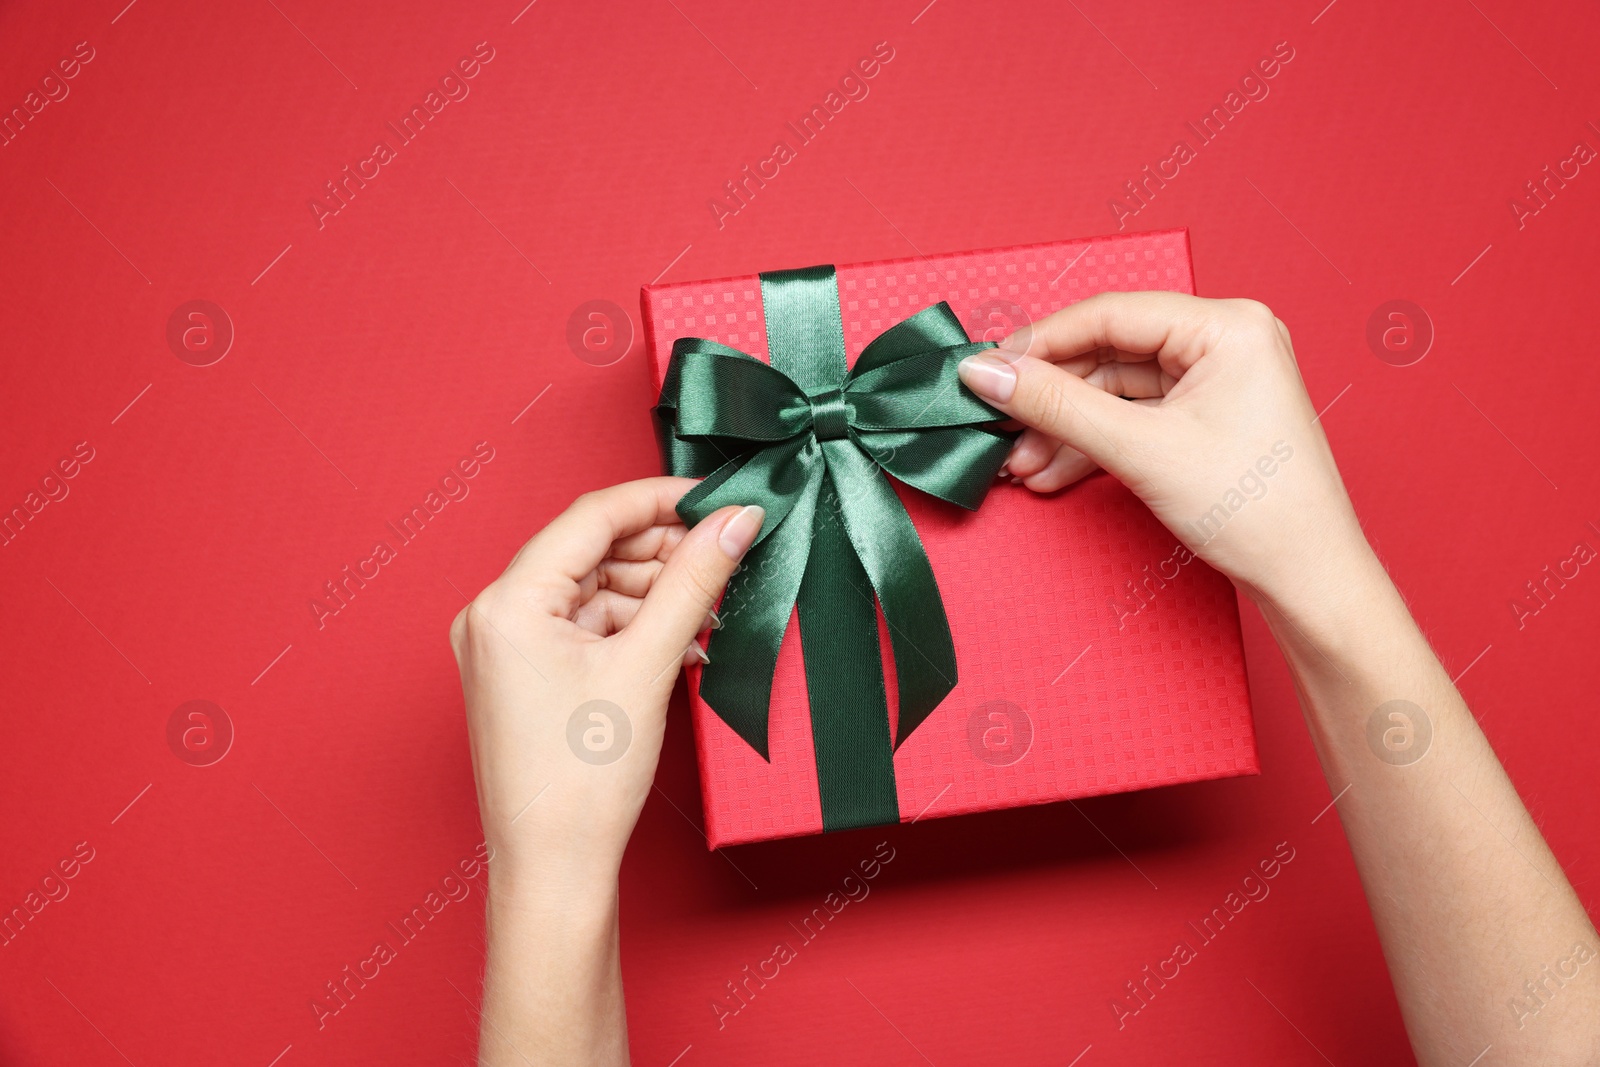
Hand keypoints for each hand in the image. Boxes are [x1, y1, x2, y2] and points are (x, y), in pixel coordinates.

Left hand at [449, 478, 763, 892]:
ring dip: (654, 594)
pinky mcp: (525, 675)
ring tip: (709, 611)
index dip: (662, 500)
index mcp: (507, 602)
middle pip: (592, 550)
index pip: (592, 515)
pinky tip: (682, 642)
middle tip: (724, 555)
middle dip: (662, 552)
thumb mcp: (648, 665)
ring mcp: (506, 647)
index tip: (718, 499)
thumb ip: (693, 582)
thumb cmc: (580, 783)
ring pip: (594, 589)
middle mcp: (494, 615)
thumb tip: (733, 521)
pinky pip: (586, 626)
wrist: (553, 869)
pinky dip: (634, 628)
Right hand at [956, 292, 1372, 610]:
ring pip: (1116, 391)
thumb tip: (988, 373)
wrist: (1307, 578)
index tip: (986, 369)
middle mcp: (1227, 340)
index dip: (1040, 343)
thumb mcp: (1140, 450)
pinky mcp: (1208, 417)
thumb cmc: (1256, 511)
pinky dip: (1093, 444)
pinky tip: (1053, 471)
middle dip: (1050, 398)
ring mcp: (1219, 380)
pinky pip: (1135, 417)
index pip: (1110, 314)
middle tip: (996, 422)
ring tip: (1019, 464)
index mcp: (1228, 326)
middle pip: (1109, 353)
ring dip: (1064, 428)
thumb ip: (1056, 406)